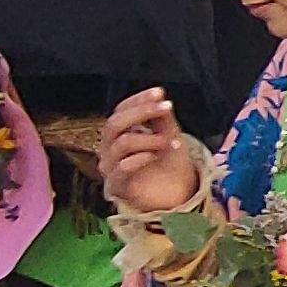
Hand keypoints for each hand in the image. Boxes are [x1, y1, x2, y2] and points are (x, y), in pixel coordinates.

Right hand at [102, 90, 205, 215]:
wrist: (178, 193)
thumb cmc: (169, 162)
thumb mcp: (169, 133)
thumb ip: (161, 117)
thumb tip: (158, 95)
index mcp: (119, 134)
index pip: (120, 111)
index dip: (138, 100)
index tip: (159, 93)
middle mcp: (109, 149)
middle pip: (113, 124)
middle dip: (141, 112)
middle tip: (165, 108)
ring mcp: (111, 168)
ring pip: (121, 144)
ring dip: (149, 138)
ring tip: (170, 141)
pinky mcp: (117, 186)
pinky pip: (123, 167)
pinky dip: (142, 158)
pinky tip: (156, 156)